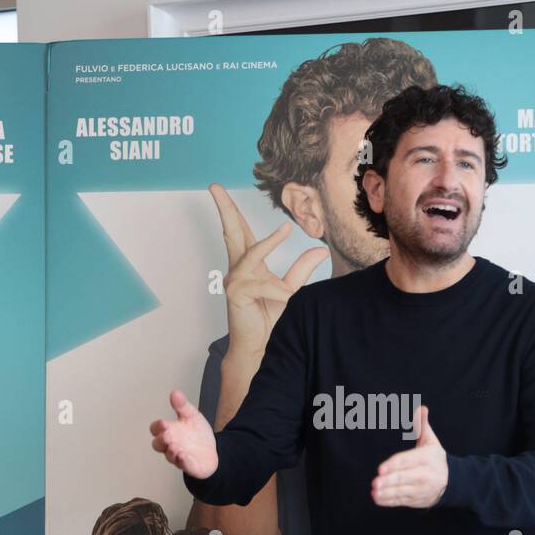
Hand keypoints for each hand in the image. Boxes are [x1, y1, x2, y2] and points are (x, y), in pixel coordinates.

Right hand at [150, 390, 218, 478]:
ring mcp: (178, 456)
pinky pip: (183, 465)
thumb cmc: (197, 436)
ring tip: (174, 446)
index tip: (163, 423)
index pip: (156, 429)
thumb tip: (175, 393)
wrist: (212, 451)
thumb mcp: (192, 416)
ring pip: (169, 456)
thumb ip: (182, 406)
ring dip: (170, 451)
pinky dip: (183, 461)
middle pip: (158, 444)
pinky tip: (184, 456)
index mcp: (169, 431)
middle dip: (161, 440)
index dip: (157, 427)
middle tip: (167, 435)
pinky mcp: (188, 465)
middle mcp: (171, 445)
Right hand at [209, 183, 327, 358]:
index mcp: (248, 264)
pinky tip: (286, 295)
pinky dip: (275, 288)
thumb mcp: (290, 290)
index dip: (233, 210)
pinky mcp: (236, 296)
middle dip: (224, 208)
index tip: (221, 189)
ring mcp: (235, 281)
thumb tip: (320, 251)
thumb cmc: (270, 320)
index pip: (240, 231)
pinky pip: (258, 284)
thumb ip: (301, 270)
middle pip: (230, 232)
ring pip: (249, 254)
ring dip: (268, 243)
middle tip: (214, 186)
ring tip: (285, 229)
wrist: (261, 347)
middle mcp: (238, 269)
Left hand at [371, 406, 447, 508]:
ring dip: (387, 493)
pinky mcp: (418, 500)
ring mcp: (422, 489)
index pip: (407, 461)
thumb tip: (422, 408)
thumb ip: (423, 425)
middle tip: (375, 482)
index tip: (381, 469)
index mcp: (426, 458)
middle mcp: (425, 475)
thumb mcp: (431, 441)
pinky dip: (390, 501)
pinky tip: (378, 499)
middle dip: (389, 481)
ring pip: (402, 491)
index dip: (393, 465)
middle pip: (404, 478)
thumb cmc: (435, 458)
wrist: (452, 481)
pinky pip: (402, 501)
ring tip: (375, 492)